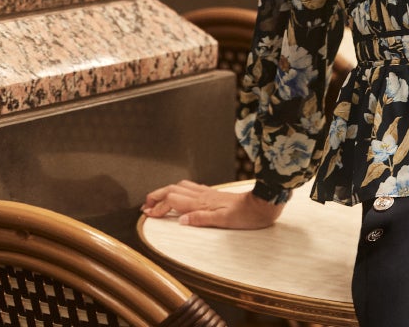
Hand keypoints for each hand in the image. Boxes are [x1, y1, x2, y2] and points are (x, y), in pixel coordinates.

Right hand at [141, 180, 284, 228]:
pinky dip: (180, 190)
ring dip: (167, 191)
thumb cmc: (246, 215)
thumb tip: (181, 221)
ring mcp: (208, 193)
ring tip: (157, 198)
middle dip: (157, 196)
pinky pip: (192, 188)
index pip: (173, 201)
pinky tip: (181, 194)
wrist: (263, 203)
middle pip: (173, 190)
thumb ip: (202, 219)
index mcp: (202, 203)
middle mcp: (203, 196)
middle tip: (145, 204)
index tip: (147, 214)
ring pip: (182, 187)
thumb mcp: (224, 221)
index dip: (158, 207)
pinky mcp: (215, 193)